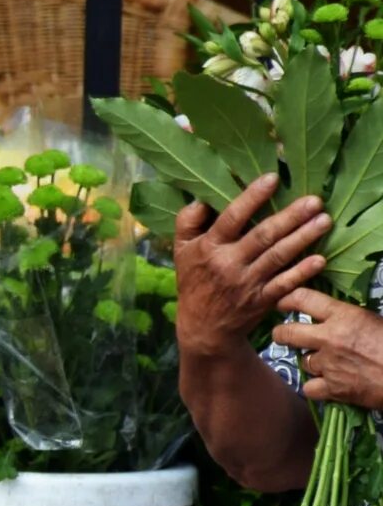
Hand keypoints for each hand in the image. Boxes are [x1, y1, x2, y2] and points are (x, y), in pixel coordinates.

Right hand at [173, 175, 327, 355]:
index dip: (251, 198)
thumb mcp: (181, 251)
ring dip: (302, 238)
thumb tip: (202, 200)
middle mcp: (229, 264)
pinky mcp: (262, 300)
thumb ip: (187, 223)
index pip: (231, 218)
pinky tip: (320, 259)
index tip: (273, 178)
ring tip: (324, 221)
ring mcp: (247, 283)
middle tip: (314, 201)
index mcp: (209, 248)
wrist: (203, 328)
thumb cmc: (195, 282)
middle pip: (262, 236)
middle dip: (289, 217)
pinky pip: (284, 284)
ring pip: (278, 257)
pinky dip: (302, 272)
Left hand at [277, 290, 382, 411]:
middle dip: (282, 333)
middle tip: (286, 335)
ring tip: (327, 362)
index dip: (288, 300)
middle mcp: (329, 338)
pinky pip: (309, 387)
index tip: (283, 304)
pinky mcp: (332, 389)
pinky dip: (316, 387)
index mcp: (345, 315)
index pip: (303, 299)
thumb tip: (339, 314)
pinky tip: (327, 384)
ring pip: (302, 361)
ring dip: (311, 362)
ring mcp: (328, 365)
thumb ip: (353, 317)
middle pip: (286, 333)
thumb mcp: (377, 319)